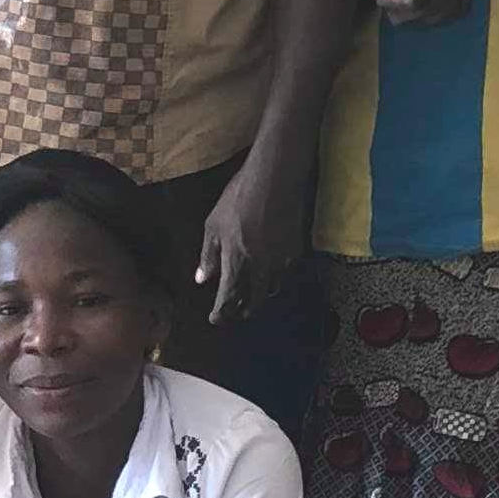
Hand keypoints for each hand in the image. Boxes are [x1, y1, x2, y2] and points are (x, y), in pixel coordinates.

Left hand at [196, 155, 301, 326]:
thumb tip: (202, 279)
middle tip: (236, 313)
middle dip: (243, 308)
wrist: (275, 178)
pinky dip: (275, 275)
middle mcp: (260, 266)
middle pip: (253, 299)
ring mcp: (281, 259)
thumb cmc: (238, 198)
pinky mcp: (296, 248)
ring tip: (252, 294)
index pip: (227, 298)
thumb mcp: (213, 225)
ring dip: (260, 294)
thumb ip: (208, 255)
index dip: (221, 313)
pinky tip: (270, 270)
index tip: (215, 320)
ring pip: (271, 287)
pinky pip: (284, 271)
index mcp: (236, 261)